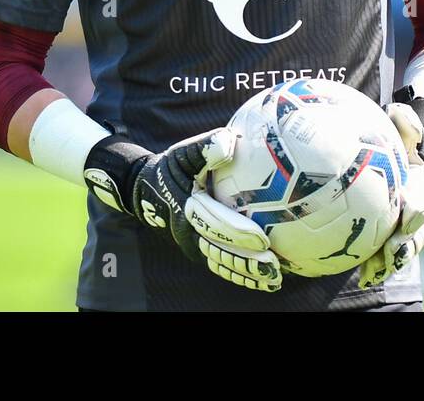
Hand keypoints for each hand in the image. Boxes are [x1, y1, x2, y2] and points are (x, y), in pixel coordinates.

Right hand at [84, 127, 282, 291]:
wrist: (148, 189)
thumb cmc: (173, 166)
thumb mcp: (184, 152)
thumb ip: (206, 146)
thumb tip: (229, 142)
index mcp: (185, 206)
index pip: (213, 222)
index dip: (236, 232)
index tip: (263, 239)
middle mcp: (186, 231)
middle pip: (218, 250)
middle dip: (245, 261)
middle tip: (273, 267)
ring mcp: (191, 244)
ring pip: (220, 263)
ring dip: (246, 274)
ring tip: (274, 279)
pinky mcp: (198, 250)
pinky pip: (220, 267)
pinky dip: (240, 275)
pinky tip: (265, 281)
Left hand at [358, 103, 423, 287]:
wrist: (408, 156)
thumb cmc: (404, 142)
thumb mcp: (407, 129)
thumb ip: (405, 122)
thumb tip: (397, 109)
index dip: (417, 207)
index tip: (407, 212)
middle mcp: (419, 211)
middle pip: (416, 233)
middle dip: (405, 245)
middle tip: (391, 251)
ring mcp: (407, 227)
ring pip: (403, 249)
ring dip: (389, 262)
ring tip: (372, 273)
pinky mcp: (392, 236)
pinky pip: (385, 255)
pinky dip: (376, 267)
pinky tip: (362, 274)